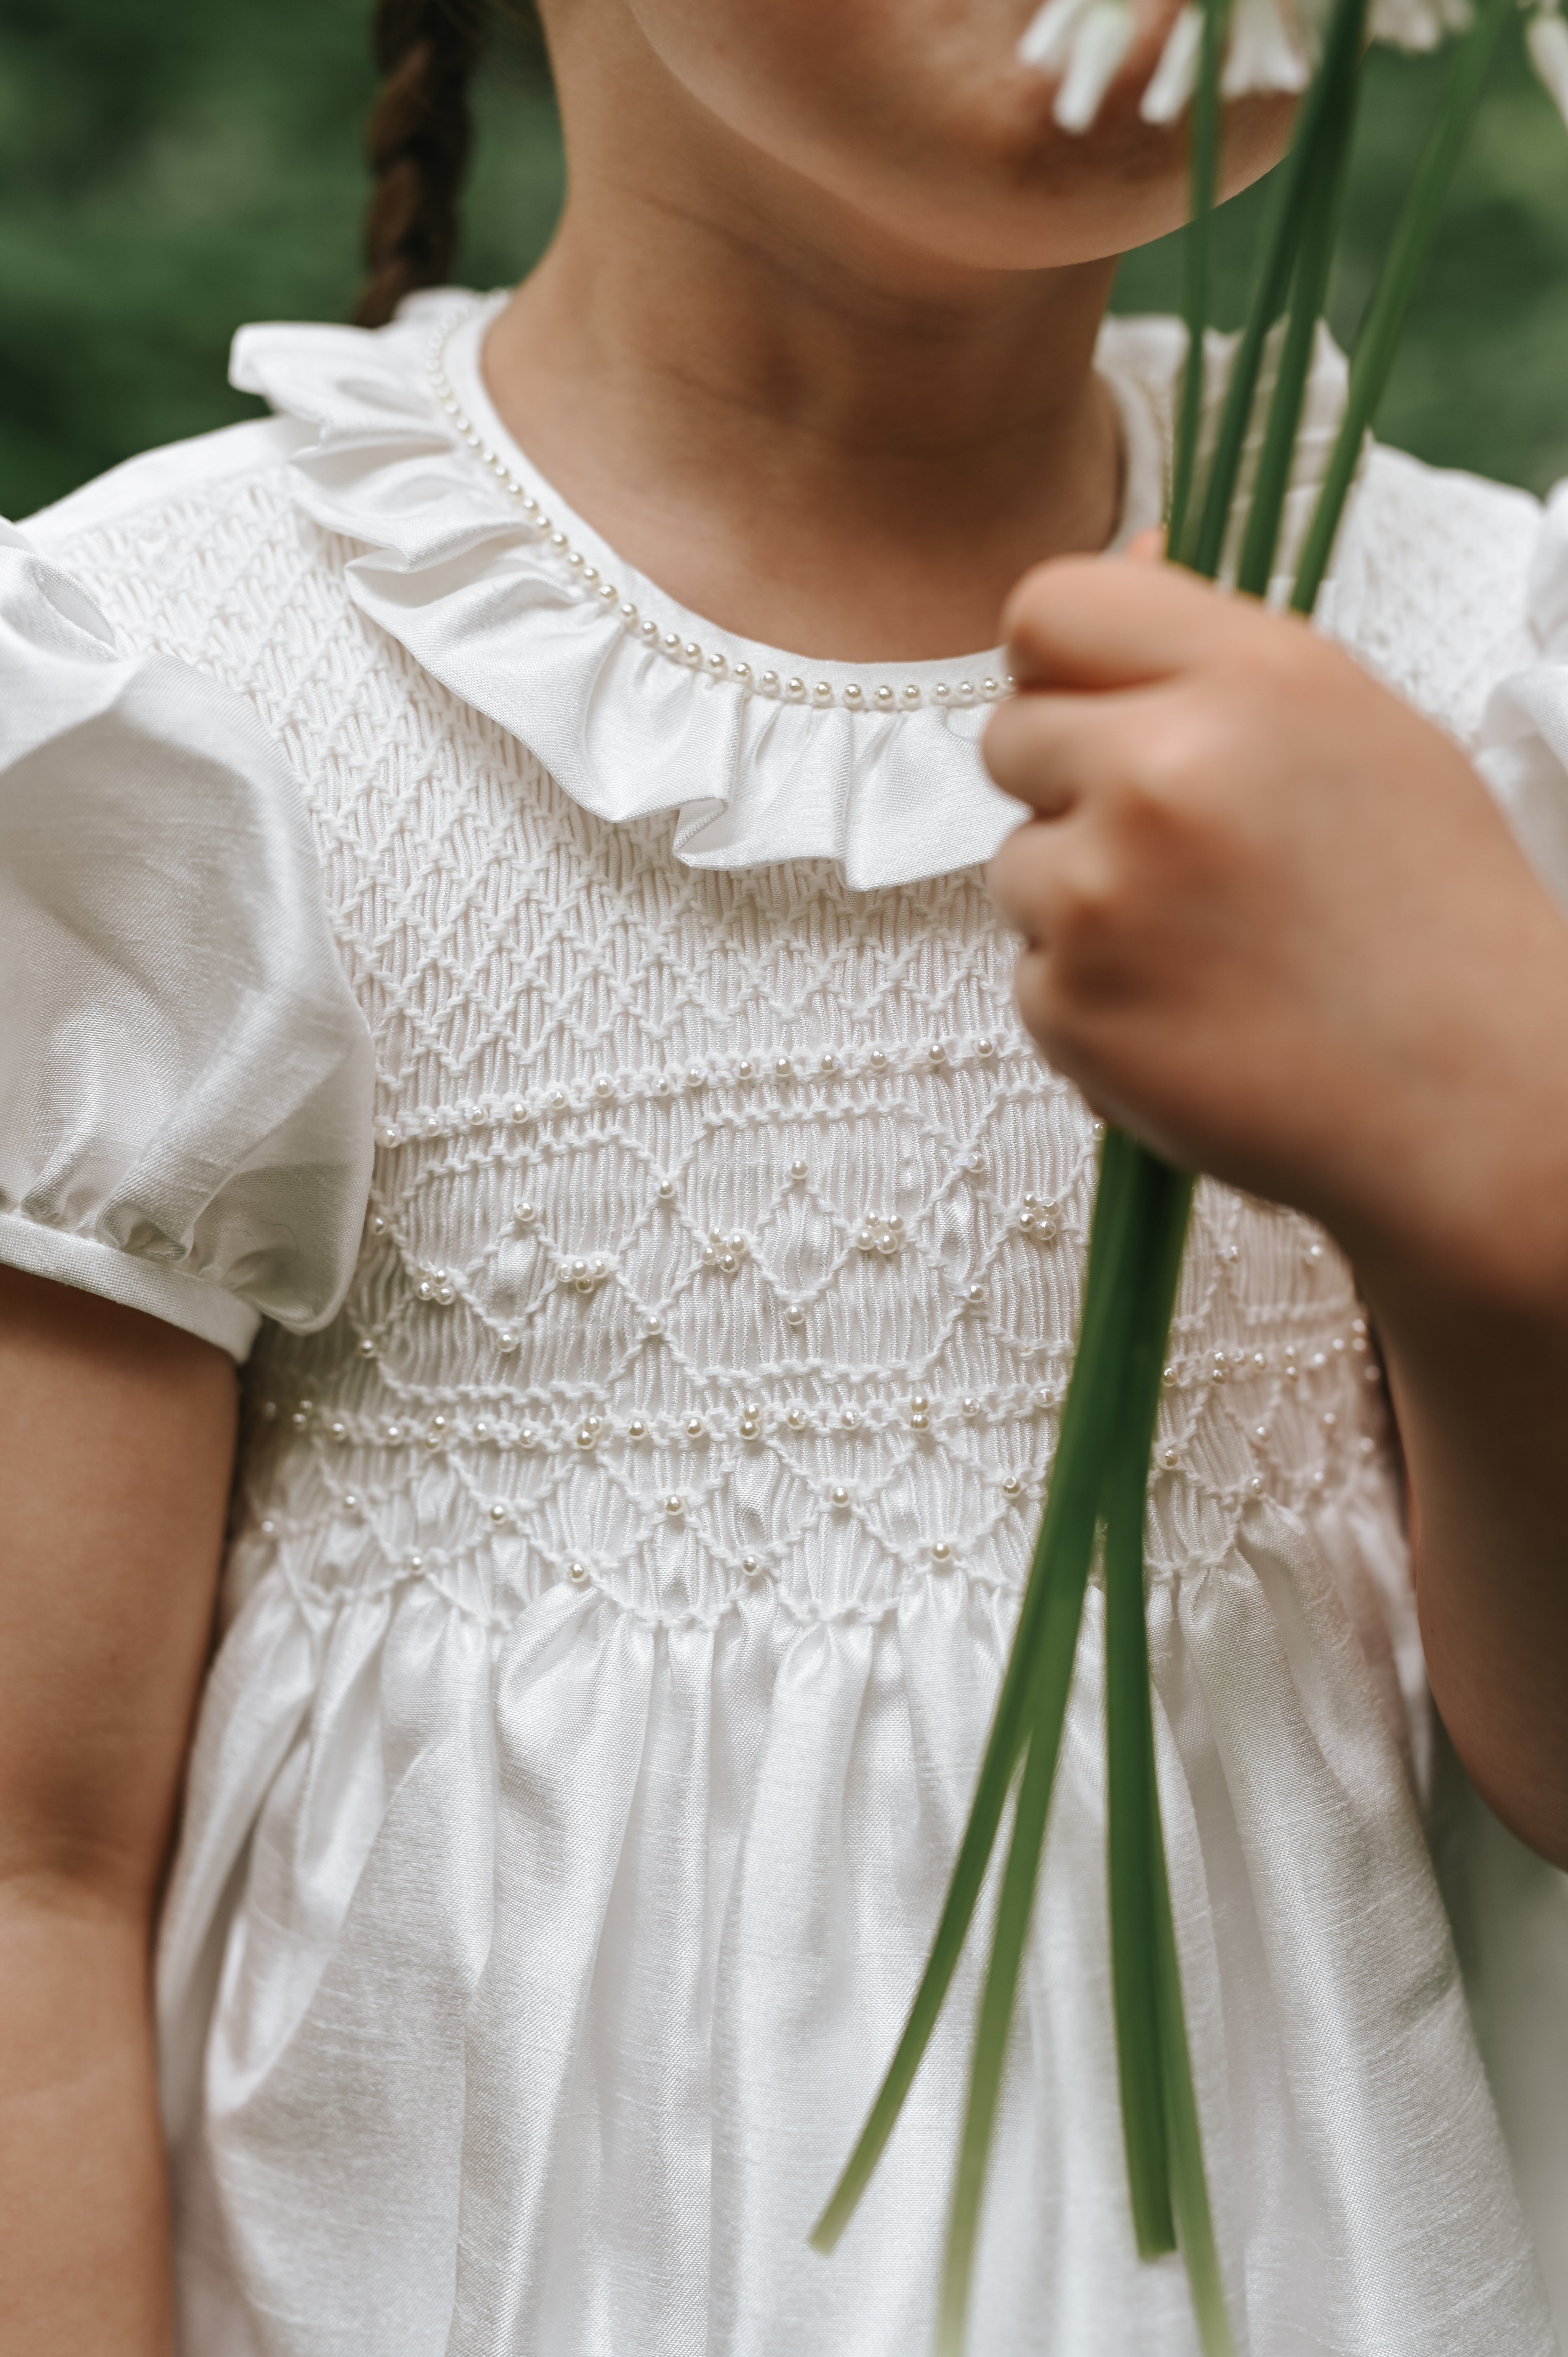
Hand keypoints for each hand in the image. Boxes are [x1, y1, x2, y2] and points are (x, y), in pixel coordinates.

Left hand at [983, 552, 1567, 1313]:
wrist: (1469, 1097)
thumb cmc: (1428, 917)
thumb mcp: (1356, 730)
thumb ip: (1218, 652)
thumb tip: (1122, 558)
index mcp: (1245, 679)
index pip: (1050, 606)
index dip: (1060, 661)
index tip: (1092, 707)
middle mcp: (1160, 770)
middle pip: (1008, 735)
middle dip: (1067, 785)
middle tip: (1174, 849)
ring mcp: (1100, 895)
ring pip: (1014, 862)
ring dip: (1079, 897)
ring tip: (1204, 945)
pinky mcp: (1068, 1006)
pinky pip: (1030, 973)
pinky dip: (1092, 997)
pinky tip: (1193, 1014)